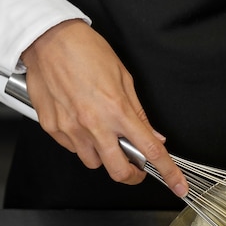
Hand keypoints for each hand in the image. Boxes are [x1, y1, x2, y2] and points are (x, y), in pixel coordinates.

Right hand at [20, 19, 187, 197]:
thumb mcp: (123, 78)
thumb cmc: (85, 51)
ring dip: (103, 156)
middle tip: (135, 168)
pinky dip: (81, 143)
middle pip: (119, 171)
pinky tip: (80, 123)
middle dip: (131, 175)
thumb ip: (138, 113)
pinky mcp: (53, 129)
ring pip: (93, 163)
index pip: (150, 150)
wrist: (48, 40)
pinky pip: (72, 149)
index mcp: (117, 111)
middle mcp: (94, 125)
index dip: (168, 172)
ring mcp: (71, 129)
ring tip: (101, 134)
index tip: (178, 185)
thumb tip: (152, 135)